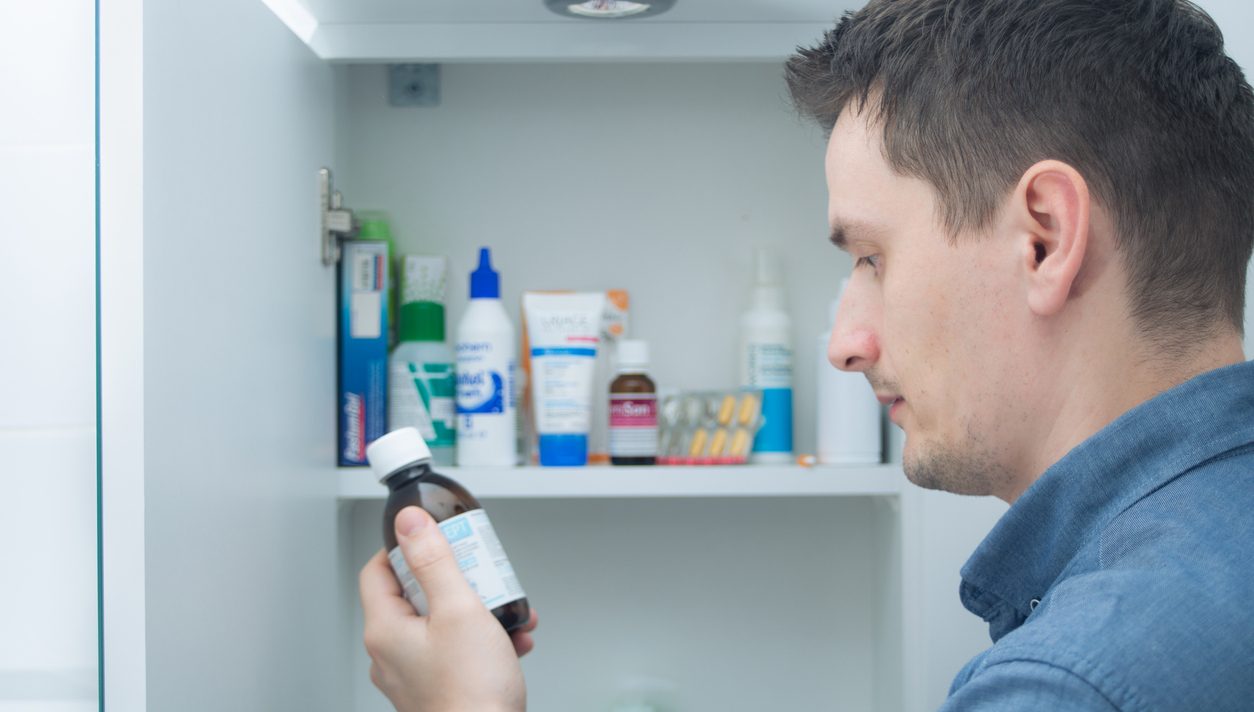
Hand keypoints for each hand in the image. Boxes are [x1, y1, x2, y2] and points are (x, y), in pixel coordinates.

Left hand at [360, 506, 534, 711]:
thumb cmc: (471, 692)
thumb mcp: (459, 609)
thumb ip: (434, 561)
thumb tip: (409, 522)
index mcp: (385, 630)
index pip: (376, 570)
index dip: (404, 548)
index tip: (433, 540)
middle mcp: (390, 654)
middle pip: (414, 595)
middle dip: (455, 580)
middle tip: (478, 573)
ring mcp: (413, 674)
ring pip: (439, 623)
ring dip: (476, 610)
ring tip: (503, 610)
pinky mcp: (436, 688)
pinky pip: (453, 651)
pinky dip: (480, 640)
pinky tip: (510, 641)